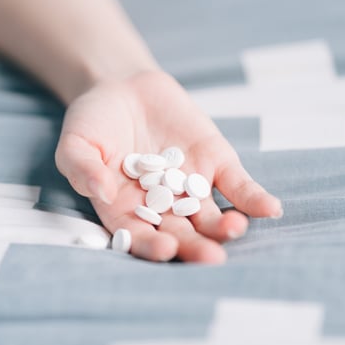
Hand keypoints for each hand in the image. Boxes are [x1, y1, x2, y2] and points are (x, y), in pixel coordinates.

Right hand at [55, 70, 282, 262]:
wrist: (122, 87)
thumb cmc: (92, 123)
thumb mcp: (75, 143)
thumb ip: (82, 168)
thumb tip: (101, 192)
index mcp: (125, 212)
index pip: (140, 236)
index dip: (152, 245)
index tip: (164, 249)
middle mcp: (162, 208)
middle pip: (182, 233)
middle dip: (196, 246)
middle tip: (211, 257)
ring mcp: (192, 187)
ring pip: (212, 215)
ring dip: (226, 226)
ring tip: (234, 229)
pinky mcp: (216, 162)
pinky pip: (238, 185)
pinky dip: (254, 198)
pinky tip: (269, 209)